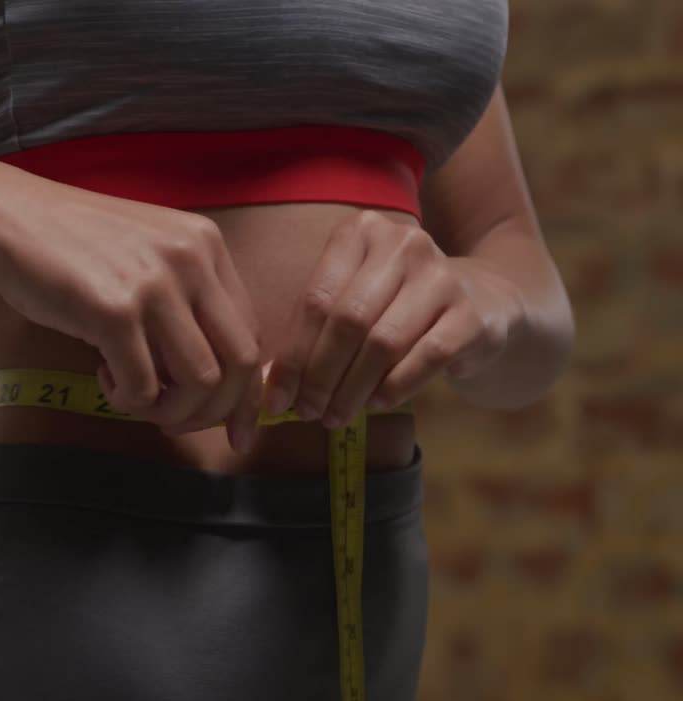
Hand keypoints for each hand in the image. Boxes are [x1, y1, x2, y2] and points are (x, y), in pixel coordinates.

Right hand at [0, 159, 264, 451]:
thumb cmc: (69, 243)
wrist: (5, 216)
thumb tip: (211, 375)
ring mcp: (154, 285)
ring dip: (169, 411)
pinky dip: (126, 401)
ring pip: (200, 382)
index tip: (234, 429)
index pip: (251, 334)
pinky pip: (143, 388)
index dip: (245, 392)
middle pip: (241, 363)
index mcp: (206, 246)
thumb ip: (183, 298)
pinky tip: (102, 377)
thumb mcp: (145, 254)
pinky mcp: (113, 312)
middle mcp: (191, 260)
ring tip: (134, 399)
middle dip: (215, 411)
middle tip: (176, 424)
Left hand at [260, 210, 525, 427]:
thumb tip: (269, 389)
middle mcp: (402, 244)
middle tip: (306, 412)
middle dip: (320, 375)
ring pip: (383, 341)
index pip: (315, 299)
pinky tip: (376, 403)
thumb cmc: (396, 307)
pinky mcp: (472, 313)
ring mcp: (442, 276)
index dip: (293, 354)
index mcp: (361, 232)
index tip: (276, 399)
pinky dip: (395, 386)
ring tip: (334, 416)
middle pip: (347, 320)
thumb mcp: (352, 304)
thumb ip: (311, 337)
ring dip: (352, 388)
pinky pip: (426, 357)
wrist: (484, 304)